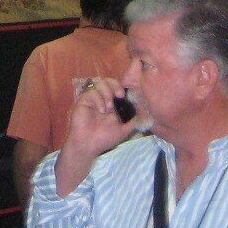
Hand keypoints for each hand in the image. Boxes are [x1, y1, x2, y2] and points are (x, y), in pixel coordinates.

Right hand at [54, 77, 137, 195]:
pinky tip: (101, 110)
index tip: (125, 95)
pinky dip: (98, 100)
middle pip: (108, 81)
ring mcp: (92, 99)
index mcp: (112, 103)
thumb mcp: (124, 130)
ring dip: (107, 93)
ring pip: (99, 83)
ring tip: (109, 107)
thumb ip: (133, 120)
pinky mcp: (83, 100)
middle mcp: (102, 99)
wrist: (88, 145)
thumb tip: (144, 111)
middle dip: (115, 86)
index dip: (122, 88)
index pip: (117, 88)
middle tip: (119, 95)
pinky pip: (91, 92)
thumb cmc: (104, 138)